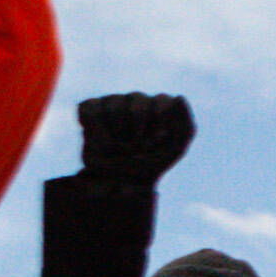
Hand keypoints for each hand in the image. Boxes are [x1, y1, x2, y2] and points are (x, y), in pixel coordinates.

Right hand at [73, 92, 194, 187]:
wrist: (121, 179)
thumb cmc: (151, 162)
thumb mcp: (176, 148)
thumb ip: (185, 124)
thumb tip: (180, 97)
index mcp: (161, 105)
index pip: (162, 102)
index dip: (159, 123)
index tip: (158, 141)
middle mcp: (137, 99)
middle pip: (138, 104)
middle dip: (138, 132)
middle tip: (138, 149)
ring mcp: (113, 101)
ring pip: (115, 107)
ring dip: (119, 135)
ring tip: (121, 148)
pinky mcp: (90, 107)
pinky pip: (91, 111)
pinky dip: (98, 132)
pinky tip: (104, 144)